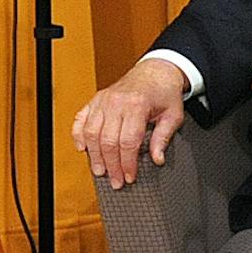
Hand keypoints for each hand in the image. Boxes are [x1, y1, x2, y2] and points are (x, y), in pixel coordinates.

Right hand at [73, 58, 188, 188]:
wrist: (155, 71)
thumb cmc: (164, 93)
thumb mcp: (173, 115)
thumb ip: (163, 137)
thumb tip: (157, 159)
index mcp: (137, 105)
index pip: (128, 141)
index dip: (127, 163)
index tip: (129, 177)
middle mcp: (116, 102)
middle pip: (107, 141)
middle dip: (111, 165)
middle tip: (115, 181)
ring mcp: (103, 100)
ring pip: (91, 133)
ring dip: (94, 155)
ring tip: (99, 171)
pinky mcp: (95, 100)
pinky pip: (80, 120)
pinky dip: (77, 135)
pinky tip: (82, 149)